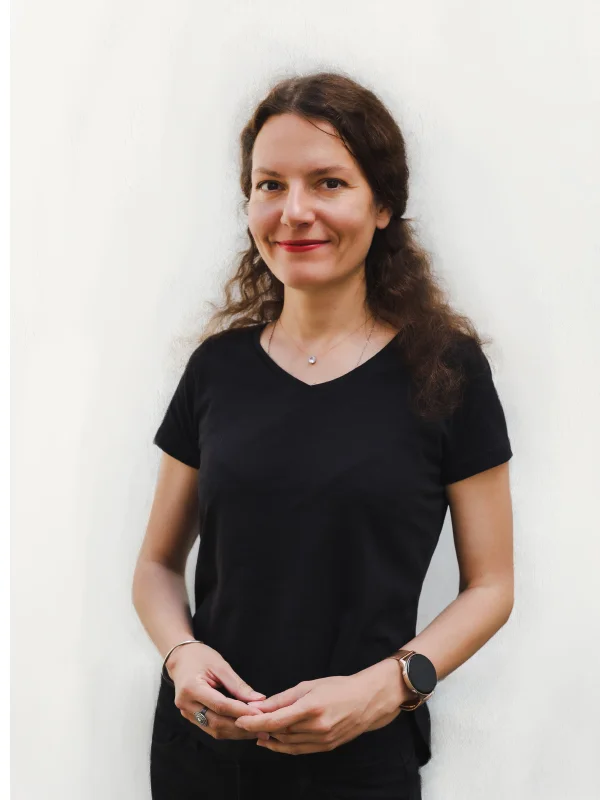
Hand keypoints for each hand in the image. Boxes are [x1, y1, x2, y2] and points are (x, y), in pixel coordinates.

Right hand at [166, 642, 270, 741]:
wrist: (181, 658)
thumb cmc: (201, 657)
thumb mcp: (221, 666)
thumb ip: (238, 685)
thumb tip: (259, 700)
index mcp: (191, 688)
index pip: (220, 705)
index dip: (241, 711)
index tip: (260, 714)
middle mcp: (186, 705)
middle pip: (217, 723)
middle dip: (241, 727)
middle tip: (263, 728)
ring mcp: (187, 714)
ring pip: (214, 730)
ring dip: (237, 732)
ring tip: (257, 731)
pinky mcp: (191, 718)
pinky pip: (211, 728)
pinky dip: (229, 729)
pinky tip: (243, 727)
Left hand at [234, 659, 406, 754]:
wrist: (367, 701)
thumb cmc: (338, 687)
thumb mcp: (309, 686)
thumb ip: (283, 698)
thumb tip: (260, 707)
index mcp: (311, 708)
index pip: (275, 720)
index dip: (255, 722)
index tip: (240, 719)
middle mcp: (316, 727)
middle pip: (280, 733)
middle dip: (260, 729)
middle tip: (246, 722)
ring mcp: (322, 740)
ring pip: (288, 743)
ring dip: (270, 739)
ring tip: (258, 732)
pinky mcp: (326, 747)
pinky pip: (299, 750)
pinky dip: (284, 747)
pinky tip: (274, 741)